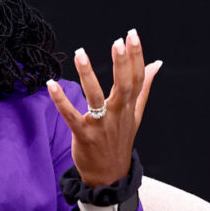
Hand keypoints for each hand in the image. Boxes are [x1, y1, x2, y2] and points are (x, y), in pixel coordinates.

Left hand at [46, 28, 161, 186]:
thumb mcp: (136, 114)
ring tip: (80, 53)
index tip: (132, 35)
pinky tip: (51, 84)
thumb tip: (157, 63)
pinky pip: (71, 116)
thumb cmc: (120, 140)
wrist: (109, 175)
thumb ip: (144, 87)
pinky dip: (61, 100)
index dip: (136, 56)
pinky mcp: (84, 135)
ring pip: (95, 97)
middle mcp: (118, 114)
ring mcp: (101, 126)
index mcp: (130, 107)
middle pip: (122, 86)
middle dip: (121, 63)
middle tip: (118, 41)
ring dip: (88, 75)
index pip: (136, 78)